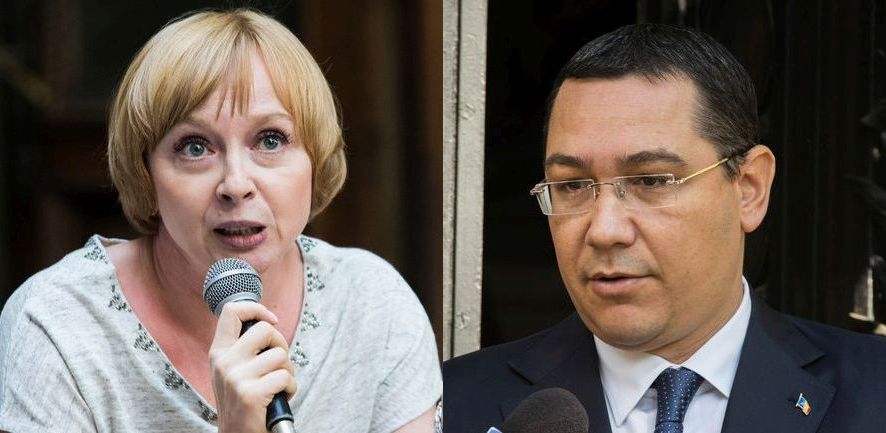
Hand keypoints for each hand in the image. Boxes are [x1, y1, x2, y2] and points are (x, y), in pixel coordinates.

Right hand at [209, 302, 296, 432]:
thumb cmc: (242, 401)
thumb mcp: (232, 370)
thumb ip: (244, 347)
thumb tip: (269, 323)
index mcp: (218, 353)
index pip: (231, 311)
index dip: (256, 309)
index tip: (271, 320)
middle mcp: (224, 362)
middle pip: (265, 330)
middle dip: (281, 345)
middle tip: (278, 363)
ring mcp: (236, 377)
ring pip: (280, 355)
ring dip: (288, 371)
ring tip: (277, 385)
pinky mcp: (250, 393)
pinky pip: (285, 377)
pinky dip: (290, 388)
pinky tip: (280, 397)